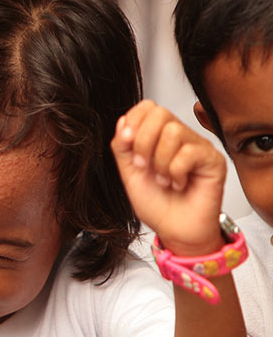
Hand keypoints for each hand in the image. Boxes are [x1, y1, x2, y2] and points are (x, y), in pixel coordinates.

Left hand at [111, 100, 226, 255]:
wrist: (173, 230)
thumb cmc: (156, 204)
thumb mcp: (128, 172)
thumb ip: (122, 146)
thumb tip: (123, 121)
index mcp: (159, 137)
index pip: (148, 107)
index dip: (134, 120)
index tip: (125, 142)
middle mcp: (180, 138)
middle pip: (160, 114)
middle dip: (143, 142)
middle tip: (143, 166)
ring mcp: (198, 147)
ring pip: (174, 132)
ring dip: (160, 161)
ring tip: (163, 180)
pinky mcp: (214, 160)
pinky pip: (188, 153)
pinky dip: (176, 172)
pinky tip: (178, 184)